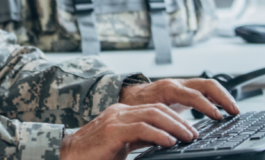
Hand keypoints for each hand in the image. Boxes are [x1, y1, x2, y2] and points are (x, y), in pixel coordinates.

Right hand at [59, 103, 197, 159]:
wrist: (70, 156)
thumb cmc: (96, 154)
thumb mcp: (124, 144)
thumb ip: (141, 139)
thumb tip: (165, 141)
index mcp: (122, 114)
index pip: (154, 109)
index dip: (175, 118)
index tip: (190, 131)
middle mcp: (119, 112)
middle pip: (157, 108)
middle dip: (179, 120)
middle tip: (194, 134)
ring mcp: (115, 119)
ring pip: (152, 114)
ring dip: (174, 126)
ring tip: (188, 137)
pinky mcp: (112, 130)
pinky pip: (141, 128)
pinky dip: (159, 134)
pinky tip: (170, 142)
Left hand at [119, 79, 239, 119]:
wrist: (128, 96)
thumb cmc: (135, 106)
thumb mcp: (147, 114)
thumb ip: (162, 121)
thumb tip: (175, 134)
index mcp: (168, 89)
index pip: (193, 95)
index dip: (207, 106)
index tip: (219, 117)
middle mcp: (177, 84)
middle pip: (206, 84)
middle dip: (223, 97)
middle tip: (234, 112)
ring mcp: (182, 86)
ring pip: (208, 85)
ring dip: (223, 96)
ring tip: (234, 111)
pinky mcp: (185, 91)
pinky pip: (204, 90)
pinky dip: (216, 98)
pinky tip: (223, 109)